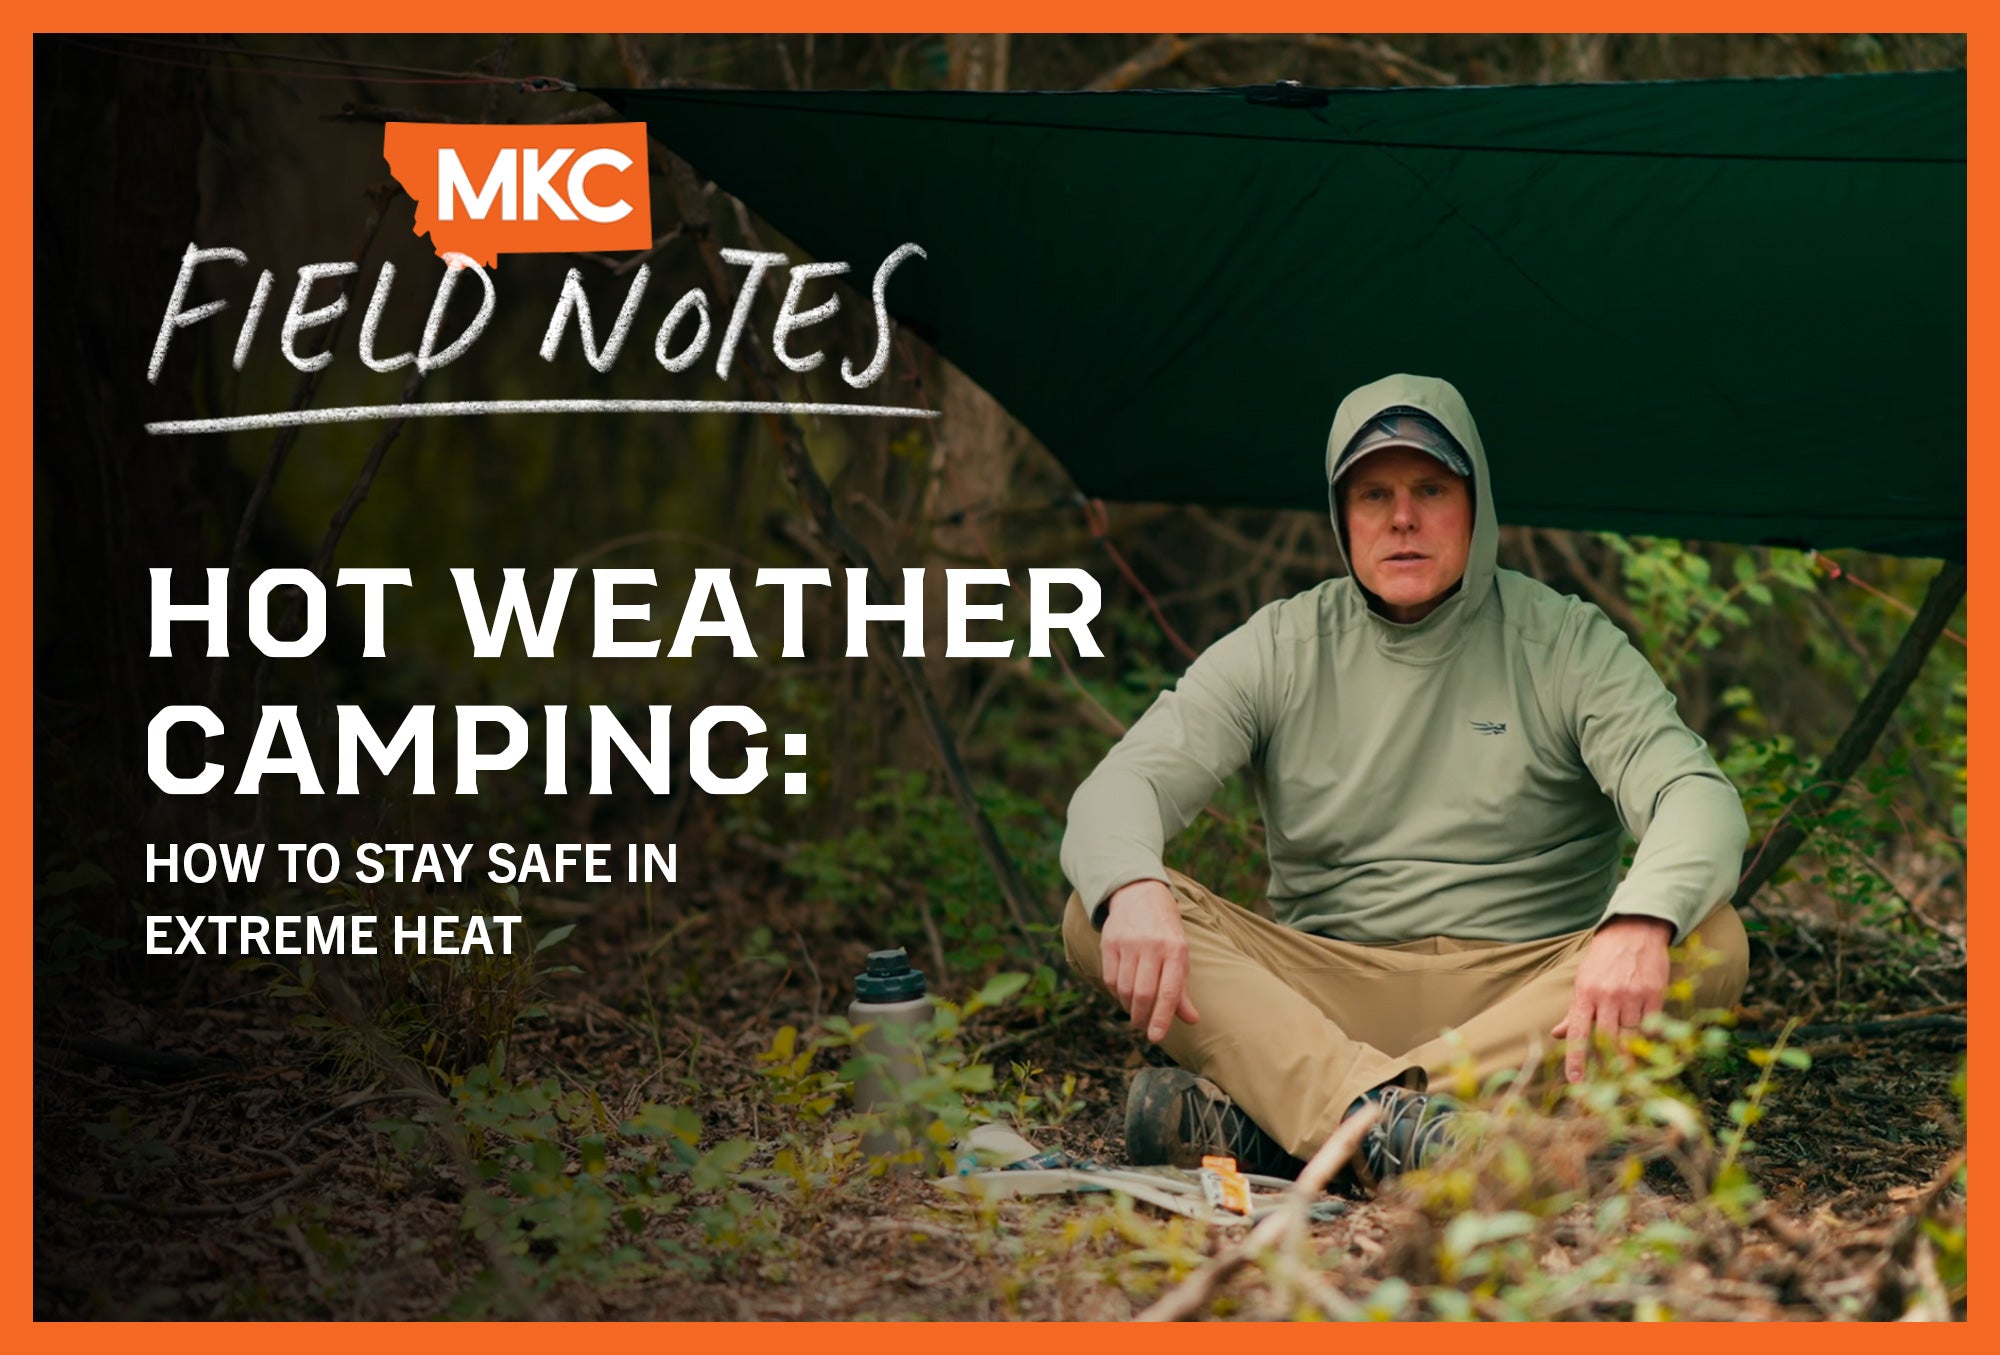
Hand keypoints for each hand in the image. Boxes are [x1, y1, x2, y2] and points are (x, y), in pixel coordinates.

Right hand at [1099, 879, 1200, 1042]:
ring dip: (1129, 1007)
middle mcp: (1152, 945)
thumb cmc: (1165, 931)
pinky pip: (1109, 978)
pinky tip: (1123, 994)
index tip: (1156, 1037)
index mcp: (1175, 949)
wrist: (1139, 894)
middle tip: (1144, 1027)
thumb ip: (1182, 988)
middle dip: (1142, 1017)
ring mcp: (1128, 943)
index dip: (1162, 1017)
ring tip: (1136, 1011)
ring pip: (1124, 988)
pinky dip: (1115, 993)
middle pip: (1143, 993)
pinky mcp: (1109, 942)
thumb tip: (1191, 1019)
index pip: (1169, 991)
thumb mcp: (1180, 954)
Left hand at [1552, 916, 1673, 1082]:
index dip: (1577, 1059)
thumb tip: (1556, 1035)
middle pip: (1608, 1039)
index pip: (1578, 1033)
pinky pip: (1653, 1025)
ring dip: (1631, 1046)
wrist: (1633, 931)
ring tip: (1631, 1050)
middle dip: (1609, 1062)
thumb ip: (1574, 1012)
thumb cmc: (1604, 961)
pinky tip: (1647, 1035)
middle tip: (1611, 1080)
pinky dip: (1649, 1034)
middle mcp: (1608, 995)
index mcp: (1585, 993)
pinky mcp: (1655, 993)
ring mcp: (1632, 994)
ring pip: (1632, 1034)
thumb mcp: (1583, 982)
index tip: (1576, 1081)